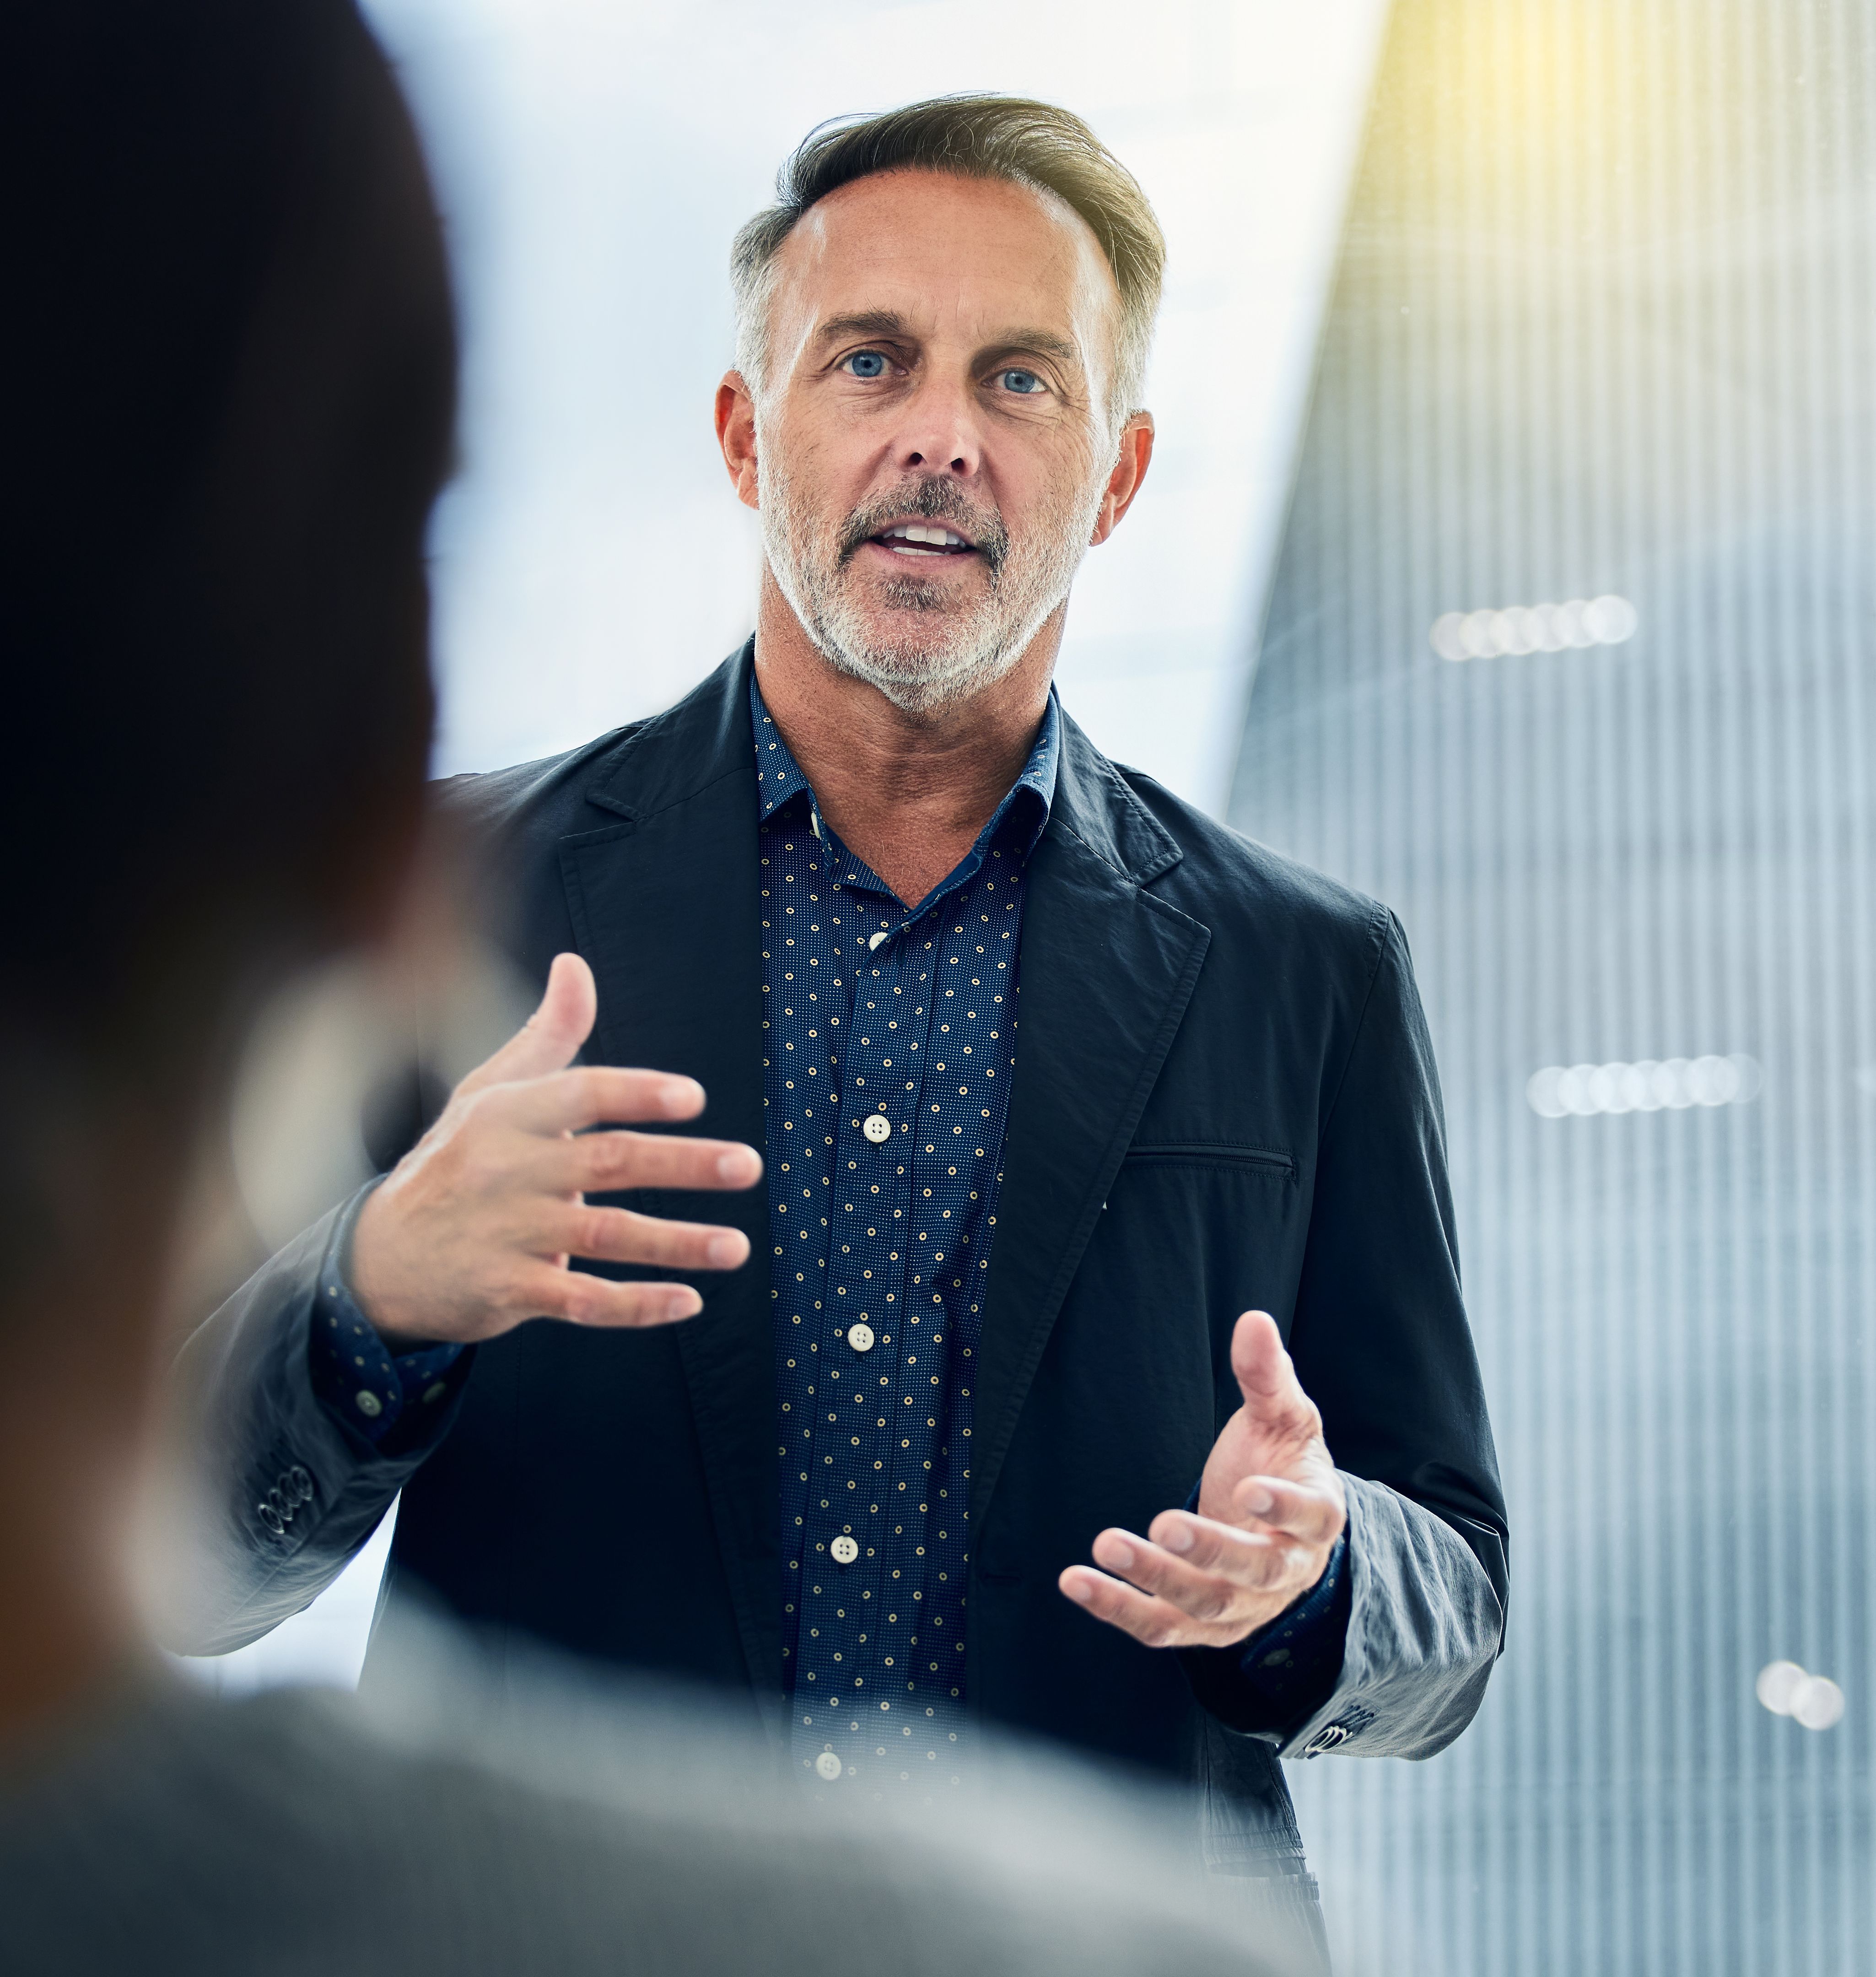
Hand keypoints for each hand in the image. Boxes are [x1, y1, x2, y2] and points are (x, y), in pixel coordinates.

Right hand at [351, 952, 761, 1348]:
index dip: (638, 1093)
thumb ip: (548, 1034)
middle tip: (748, 1165)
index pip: (581, 1094)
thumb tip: (574, 964)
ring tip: (738, 1246)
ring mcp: (508, 1233)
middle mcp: (507, 1170)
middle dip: (684, 1163)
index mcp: (507, 1113)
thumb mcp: (489, 1092)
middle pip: (609, 1161)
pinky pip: (584, 1300)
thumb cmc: (456, 1161)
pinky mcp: (510, 1291)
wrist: (380, 1258)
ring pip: (607, 1235)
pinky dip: (637, 1305)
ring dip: (678, 1243)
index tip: (694, 1098)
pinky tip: (687, 1301)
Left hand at [1058, 1310, 1345, 1648]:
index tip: (1250, 1491)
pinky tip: (1076, 1582)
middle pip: (1253, 1572)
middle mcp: (1286, 1571)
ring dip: (1152, 1580)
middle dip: (1208, 1550)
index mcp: (1317, 1516)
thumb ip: (1267, 1375)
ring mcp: (1245, 1606)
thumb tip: (1253, 1320)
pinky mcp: (1204, 1626)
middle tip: (1162, 1524)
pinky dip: (1119, 1608)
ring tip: (1104, 1546)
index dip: (1284, 1508)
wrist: (1281, 1529)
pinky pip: (1162, 1626)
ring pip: (1202, 1605)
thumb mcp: (1284, 1416)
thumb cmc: (1282, 1462)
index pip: (1310, 1518)